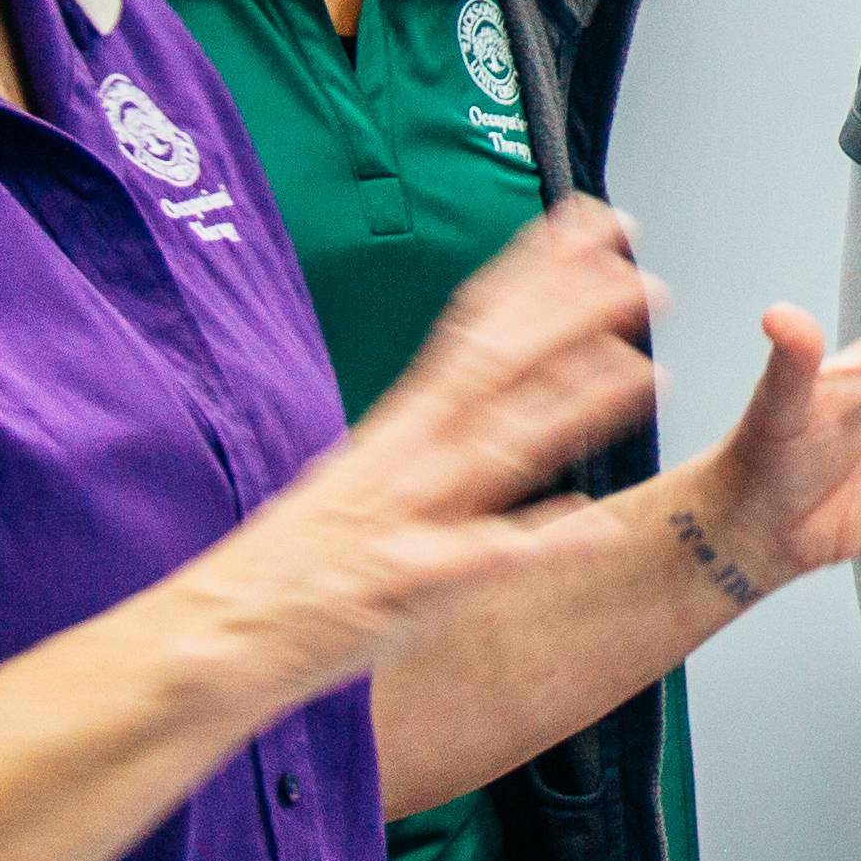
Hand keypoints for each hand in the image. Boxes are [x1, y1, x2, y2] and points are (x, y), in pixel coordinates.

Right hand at [191, 200, 662, 676]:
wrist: (216, 633)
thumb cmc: (291, 567)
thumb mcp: (358, 481)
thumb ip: (426, 440)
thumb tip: (480, 398)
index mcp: (396, 432)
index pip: (472, 330)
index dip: (534, 274)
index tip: (590, 226)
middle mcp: (405, 460)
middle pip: (494, 369)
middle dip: (569, 319)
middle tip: (640, 279)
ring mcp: (408, 519)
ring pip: (500, 446)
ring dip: (574, 406)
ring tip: (644, 370)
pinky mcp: (408, 586)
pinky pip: (485, 558)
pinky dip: (542, 540)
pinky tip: (597, 522)